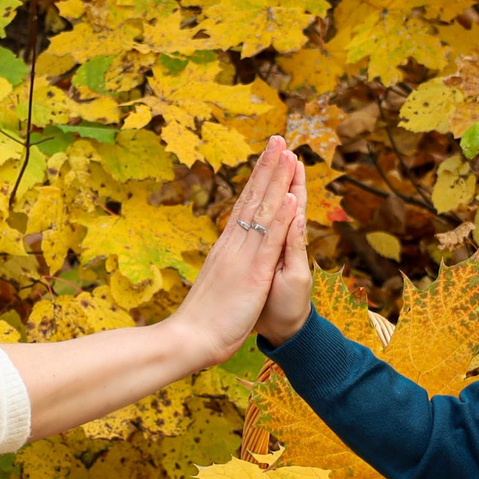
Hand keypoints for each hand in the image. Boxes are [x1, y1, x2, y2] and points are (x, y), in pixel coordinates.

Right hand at [170, 138, 301, 367]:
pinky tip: (289, 197)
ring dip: (276, 181)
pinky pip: (269, 241)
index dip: (257, 179)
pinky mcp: (253, 274)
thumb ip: (224, 264)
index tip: (267, 156)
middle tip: (278, 137)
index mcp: (227, 248)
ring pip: (263, 212)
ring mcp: (243, 257)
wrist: (188, 341)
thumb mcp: (217, 284)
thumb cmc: (201, 321)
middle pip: (254, 198)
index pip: (245, 206)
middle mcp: (233, 245)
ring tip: (288, 153)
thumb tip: (224, 249)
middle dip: (268, 167)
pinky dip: (281, 218)